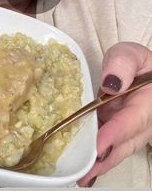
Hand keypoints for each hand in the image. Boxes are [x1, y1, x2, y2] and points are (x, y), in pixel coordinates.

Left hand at [78, 42, 151, 186]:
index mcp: (149, 101)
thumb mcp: (131, 54)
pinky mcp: (122, 131)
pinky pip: (112, 145)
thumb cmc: (137, 62)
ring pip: (119, 148)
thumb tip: (111, 83)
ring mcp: (133, 128)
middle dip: (106, 158)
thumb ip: (122, 63)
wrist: (141, 71)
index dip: (115, 134)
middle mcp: (144, 120)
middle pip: (126, 142)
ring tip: (83, 175)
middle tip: (85, 172)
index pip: (132, 120)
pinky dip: (99, 155)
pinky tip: (85, 166)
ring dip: (101, 162)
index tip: (100, 145)